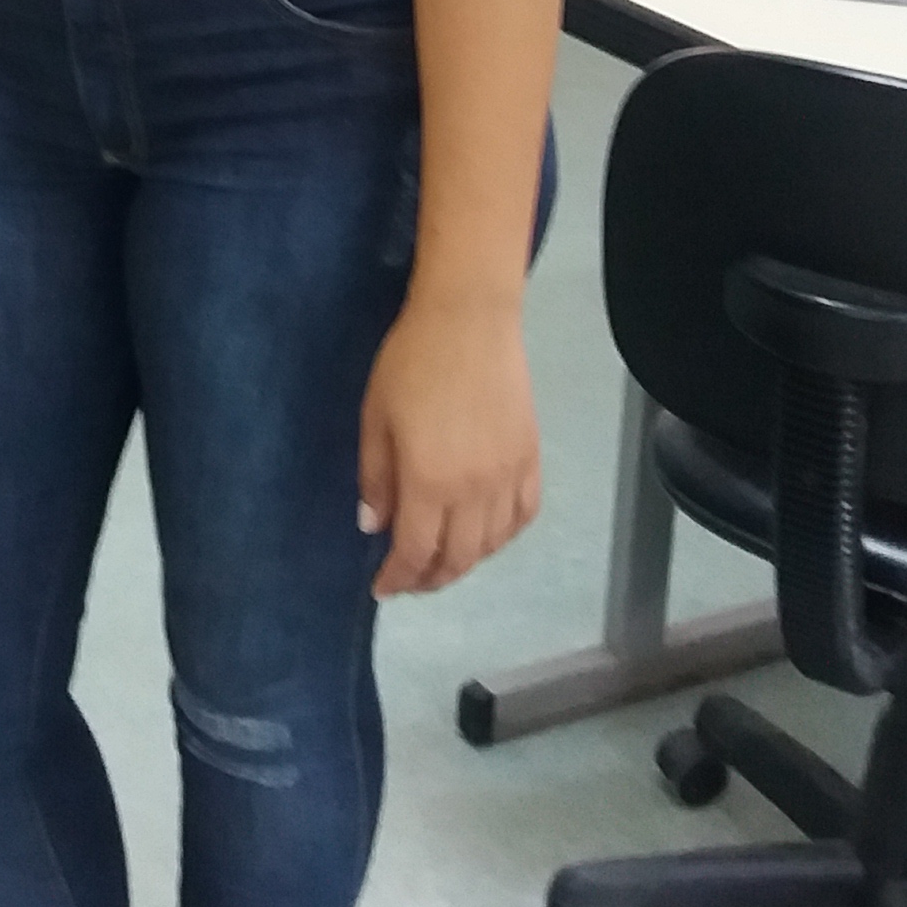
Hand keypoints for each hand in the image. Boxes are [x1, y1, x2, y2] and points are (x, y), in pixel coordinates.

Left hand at [358, 297, 539, 594]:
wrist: (469, 319)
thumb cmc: (411, 361)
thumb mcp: (375, 418)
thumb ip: (375, 478)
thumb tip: (374, 527)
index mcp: (429, 481)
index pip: (415, 551)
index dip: (398, 577)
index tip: (382, 588)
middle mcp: (474, 489)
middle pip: (458, 558)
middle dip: (430, 578)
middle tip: (409, 579)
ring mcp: (509, 475)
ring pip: (492, 543)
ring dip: (466, 561)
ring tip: (442, 558)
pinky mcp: (532, 457)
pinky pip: (523, 515)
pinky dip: (504, 536)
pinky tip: (485, 533)